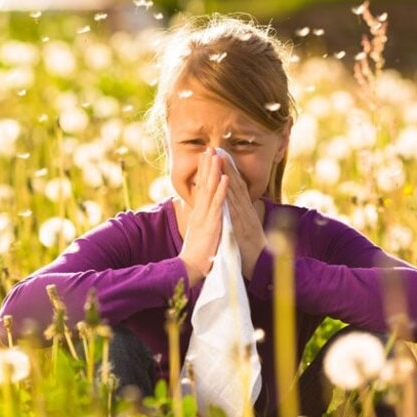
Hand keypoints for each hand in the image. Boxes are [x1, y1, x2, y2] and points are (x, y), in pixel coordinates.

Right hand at [178, 148, 229, 286]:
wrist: (190, 268)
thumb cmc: (197, 253)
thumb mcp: (200, 233)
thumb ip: (202, 221)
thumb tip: (204, 213)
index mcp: (198, 213)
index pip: (201, 188)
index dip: (204, 172)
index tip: (206, 157)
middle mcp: (200, 211)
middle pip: (204, 184)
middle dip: (207, 165)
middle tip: (210, 148)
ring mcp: (205, 216)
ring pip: (210, 189)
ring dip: (214, 172)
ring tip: (217, 156)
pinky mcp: (211, 224)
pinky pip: (218, 204)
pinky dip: (222, 190)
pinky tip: (225, 178)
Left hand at [220, 155, 266, 279]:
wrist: (262, 267)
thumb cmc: (252, 250)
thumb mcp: (246, 229)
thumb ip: (241, 216)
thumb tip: (236, 207)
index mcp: (245, 211)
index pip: (236, 187)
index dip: (229, 170)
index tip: (221, 155)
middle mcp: (246, 211)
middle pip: (236, 185)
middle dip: (227, 166)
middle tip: (218, 149)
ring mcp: (245, 218)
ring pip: (235, 193)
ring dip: (228, 176)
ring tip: (220, 160)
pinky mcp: (243, 228)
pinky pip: (235, 211)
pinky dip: (230, 198)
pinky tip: (225, 187)